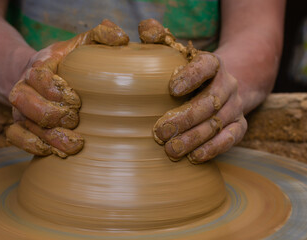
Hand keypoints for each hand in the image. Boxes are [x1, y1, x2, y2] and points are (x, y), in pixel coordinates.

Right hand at [6, 20, 128, 157]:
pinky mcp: (19, 125)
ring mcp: (20, 108)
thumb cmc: (66, 61)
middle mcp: (24, 87)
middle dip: (51, 114)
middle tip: (75, 120)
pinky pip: (16, 138)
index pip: (37, 77)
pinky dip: (33, 147)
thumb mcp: (82, 44)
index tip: (76, 100)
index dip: (53, 89)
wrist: (39, 73)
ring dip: (48, 137)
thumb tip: (122, 38)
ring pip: (23, 124)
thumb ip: (100, 36)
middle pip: (25, 103)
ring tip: (75, 145)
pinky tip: (54, 152)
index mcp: (39, 66)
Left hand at [139, 19, 246, 163]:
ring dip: (193, 138)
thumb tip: (144, 29)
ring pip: (217, 123)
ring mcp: (236, 106)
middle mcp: (228, 84)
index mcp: (212, 63)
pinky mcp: (240, 125)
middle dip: (183, 119)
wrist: (228, 83)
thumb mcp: (182, 54)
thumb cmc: (193, 72)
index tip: (171, 89)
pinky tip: (194, 157)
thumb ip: (162, 41)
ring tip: (171, 150)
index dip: (191, 77)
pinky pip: (230, 139)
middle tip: (160, 133)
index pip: (205, 66)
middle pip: (208, 102)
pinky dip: (213, 149)